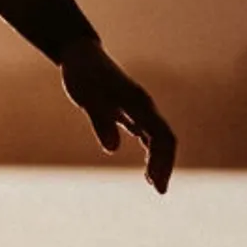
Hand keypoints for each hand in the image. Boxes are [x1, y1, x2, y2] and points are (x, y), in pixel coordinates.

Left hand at [57, 39, 175, 191]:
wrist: (81, 56)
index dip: (161, 159)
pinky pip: (149, 136)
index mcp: (137, 103)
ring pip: (159, 139)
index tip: (156, 181)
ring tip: (155, 186)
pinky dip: (152, 154)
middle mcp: (144, 106)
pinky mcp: (132, 113)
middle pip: (165, 139)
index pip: (160, 135)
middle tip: (159, 190)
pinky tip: (148, 172)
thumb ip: (100, 121)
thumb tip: (112, 149)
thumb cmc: (82, 74)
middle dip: (165, 165)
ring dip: (160, 162)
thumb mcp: (86, 97)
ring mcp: (140, 110)